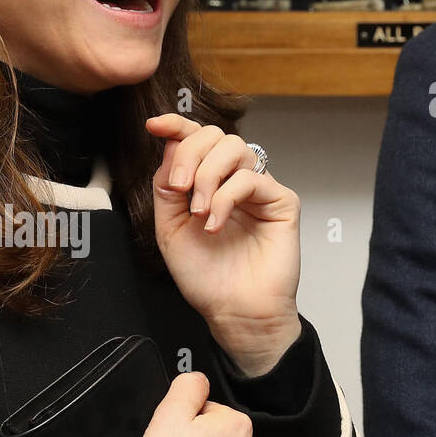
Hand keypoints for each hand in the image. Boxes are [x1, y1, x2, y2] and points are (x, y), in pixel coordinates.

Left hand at [145, 114, 300, 362]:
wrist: (233, 311)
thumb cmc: (206, 277)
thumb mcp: (169, 228)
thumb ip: (166, 186)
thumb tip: (171, 145)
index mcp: (207, 183)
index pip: (195, 140)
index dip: (176, 125)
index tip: (155, 126)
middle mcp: (233, 181)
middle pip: (215, 135)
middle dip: (190, 154)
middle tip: (180, 188)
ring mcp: (258, 189)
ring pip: (235, 147)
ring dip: (208, 175)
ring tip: (199, 211)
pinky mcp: (280, 201)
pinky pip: (251, 178)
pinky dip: (226, 198)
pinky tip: (215, 224)